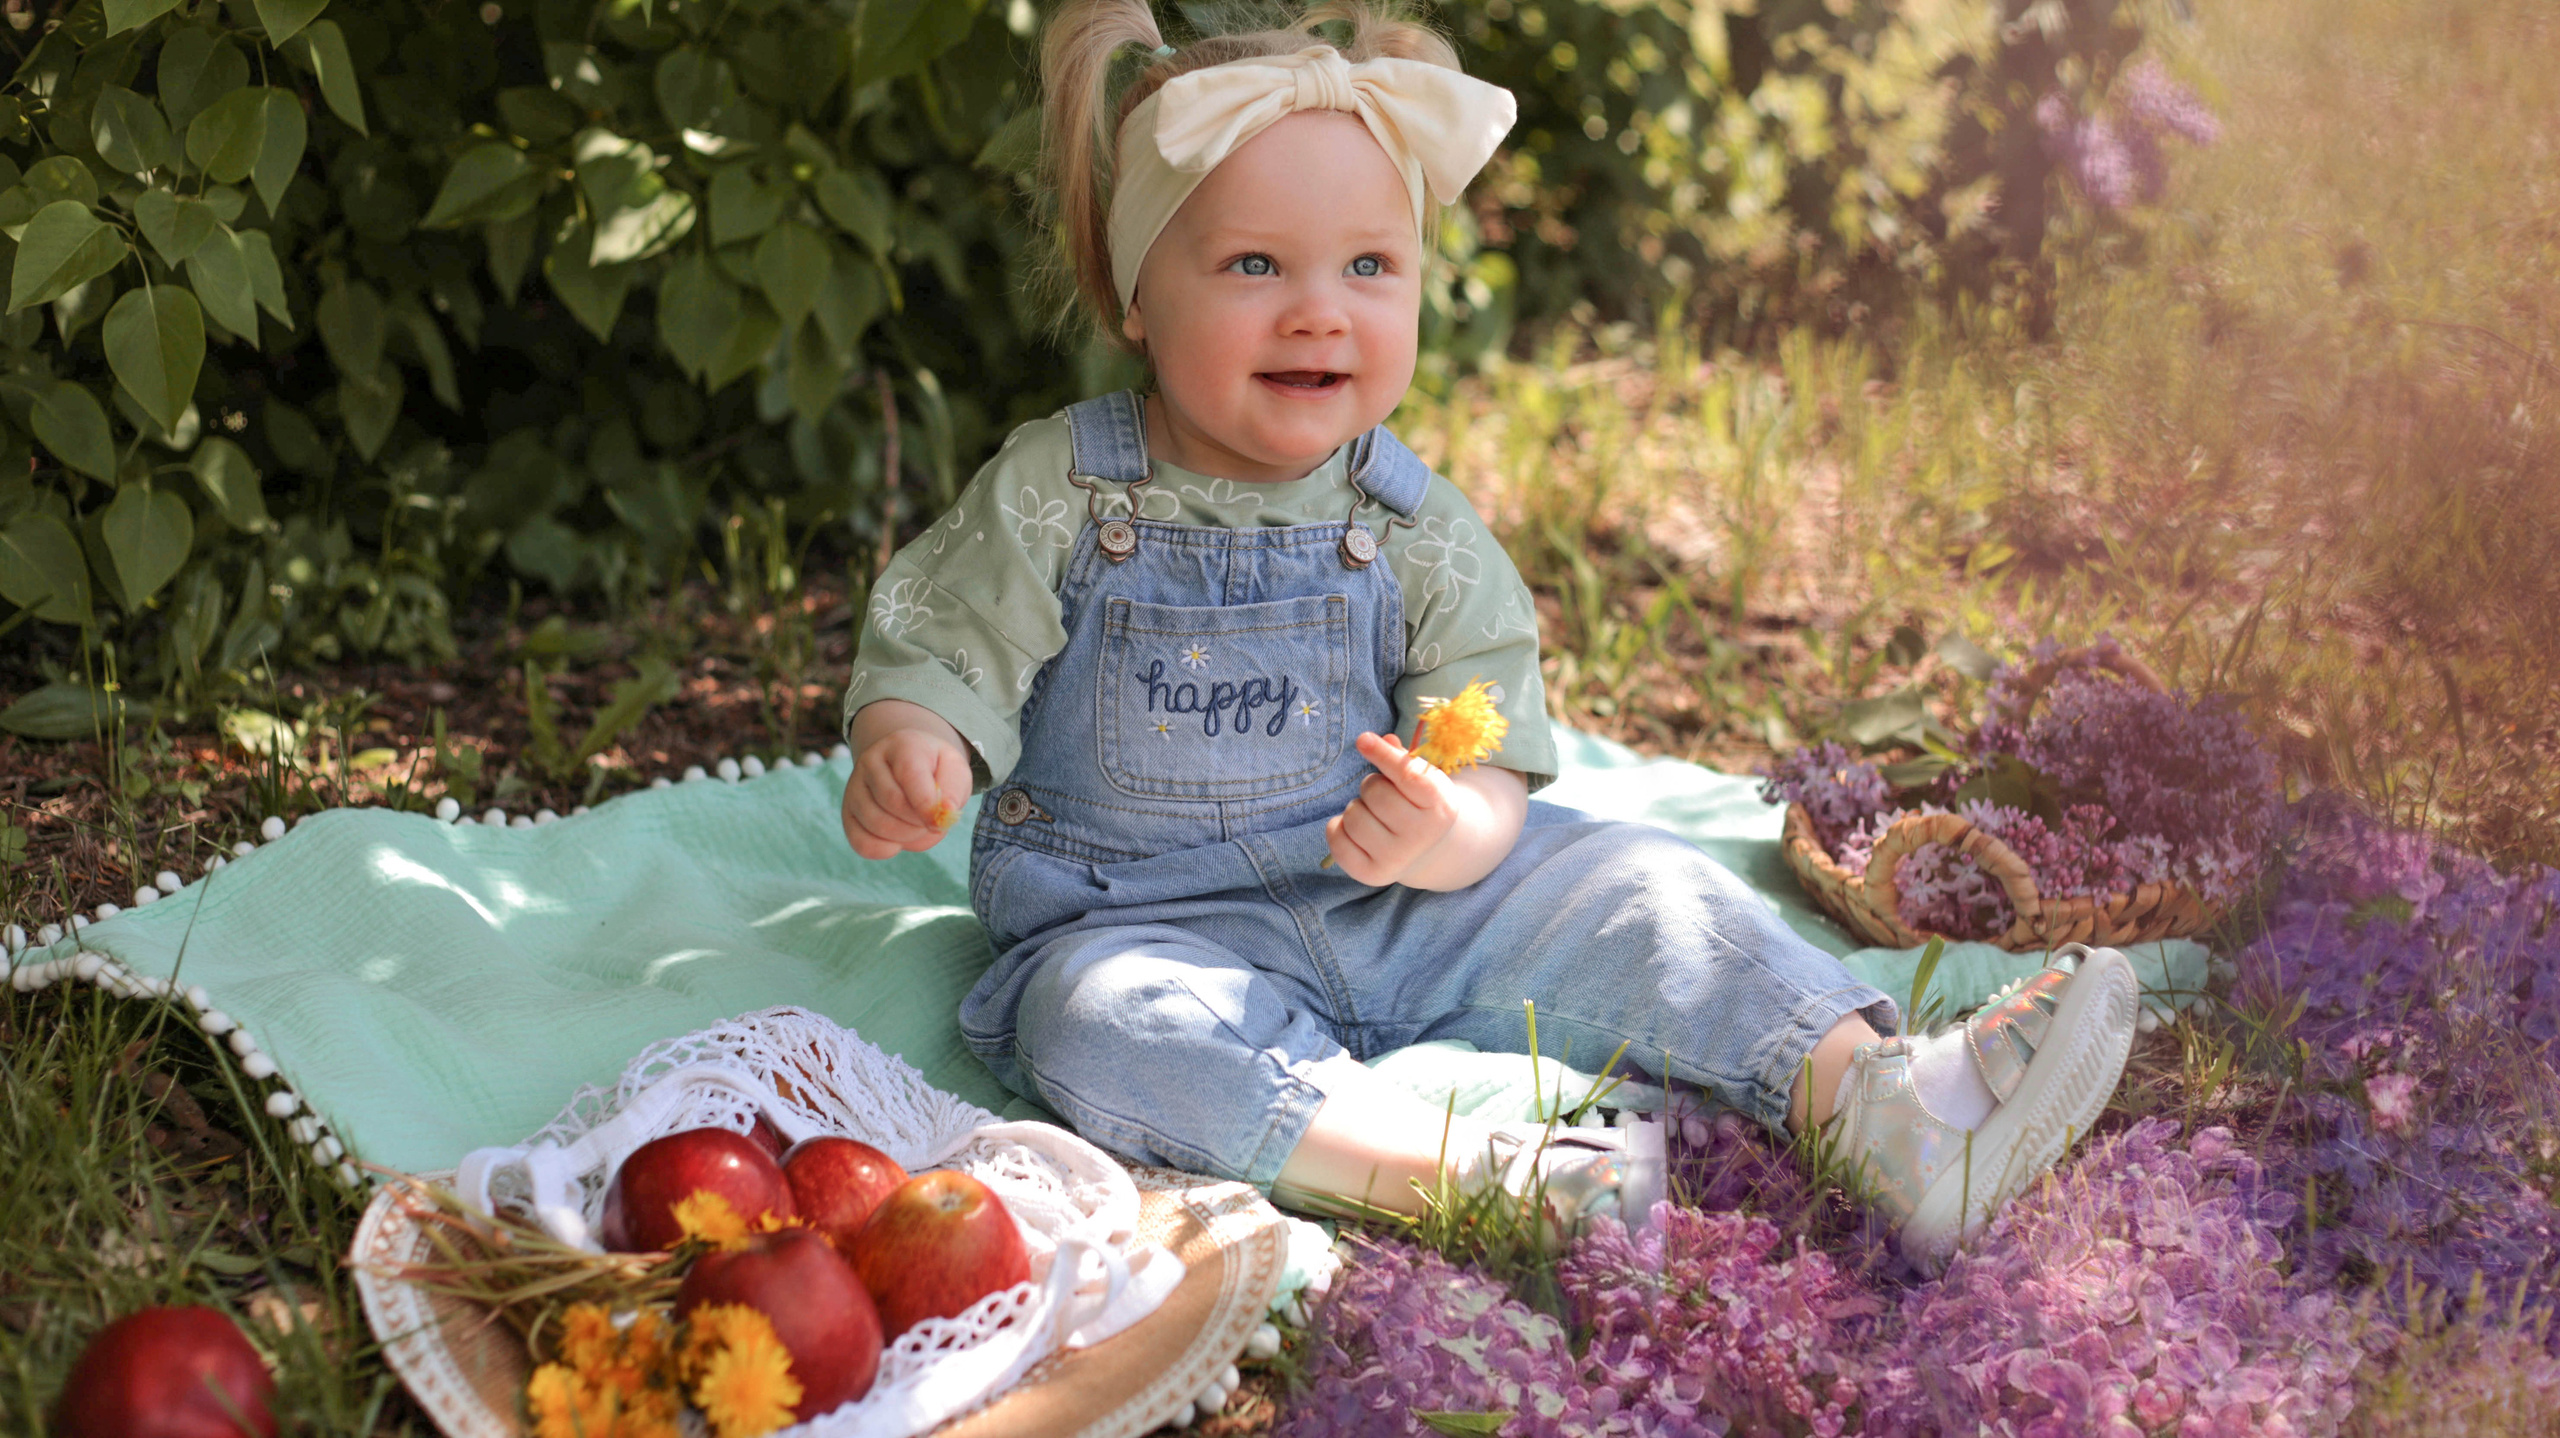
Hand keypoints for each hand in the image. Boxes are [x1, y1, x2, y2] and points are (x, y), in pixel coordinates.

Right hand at [842, 723, 970, 859]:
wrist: (909, 766)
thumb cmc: (935, 770)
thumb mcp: (955, 770)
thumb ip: (953, 789)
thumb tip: (942, 814)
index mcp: (902, 745)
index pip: (909, 775)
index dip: (927, 805)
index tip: (941, 821)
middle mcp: (871, 761)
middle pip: (892, 802)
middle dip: (920, 822)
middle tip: (932, 822)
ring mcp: (854, 786)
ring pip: (876, 823)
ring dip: (906, 837)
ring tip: (918, 828)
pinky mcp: (848, 812)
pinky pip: (860, 841)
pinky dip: (884, 850)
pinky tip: (899, 843)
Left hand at [1324, 731, 1460, 885]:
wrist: (1428, 851)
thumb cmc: (1420, 805)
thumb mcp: (1422, 780)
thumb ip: (1403, 760)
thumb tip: (1384, 740)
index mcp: (1439, 805)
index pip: (1408, 775)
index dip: (1383, 754)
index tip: (1363, 739)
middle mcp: (1421, 835)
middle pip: (1375, 792)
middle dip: (1372, 785)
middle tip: (1383, 795)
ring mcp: (1396, 858)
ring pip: (1353, 814)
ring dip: (1357, 807)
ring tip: (1374, 814)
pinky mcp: (1371, 874)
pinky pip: (1336, 837)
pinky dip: (1338, 827)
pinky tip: (1356, 829)